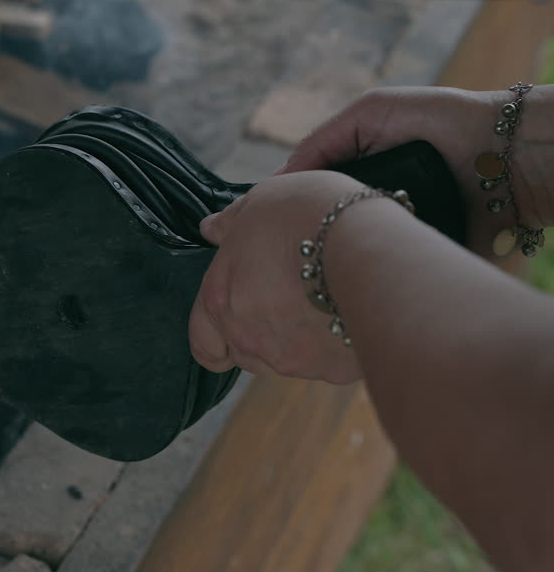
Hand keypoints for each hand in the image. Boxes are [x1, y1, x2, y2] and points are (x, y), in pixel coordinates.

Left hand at [188, 171, 366, 383]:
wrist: (369, 250)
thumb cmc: (309, 217)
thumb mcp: (262, 201)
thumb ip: (232, 222)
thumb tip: (211, 229)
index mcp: (220, 299)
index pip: (202, 342)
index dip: (214, 338)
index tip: (232, 324)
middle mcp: (247, 337)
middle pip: (244, 352)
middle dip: (260, 334)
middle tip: (289, 300)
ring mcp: (289, 359)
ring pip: (284, 360)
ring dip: (295, 341)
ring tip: (324, 302)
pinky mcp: (330, 370)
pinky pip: (327, 362)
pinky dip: (334, 345)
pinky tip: (351, 314)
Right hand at [280, 85, 553, 257]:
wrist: (507, 151)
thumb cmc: (441, 119)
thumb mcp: (370, 112)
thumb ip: (320, 142)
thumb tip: (276, 184)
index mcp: (356, 172)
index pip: (310, 193)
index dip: (286, 204)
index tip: (263, 218)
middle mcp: (371, 202)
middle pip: (324, 225)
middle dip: (307, 230)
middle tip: (286, 239)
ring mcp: (393, 229)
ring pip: (349, 249)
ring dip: (338, 248)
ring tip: (323, 249)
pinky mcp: (416, 254)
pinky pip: (385, 267)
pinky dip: (372, 265)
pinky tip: (358, 262)